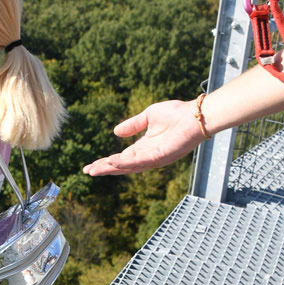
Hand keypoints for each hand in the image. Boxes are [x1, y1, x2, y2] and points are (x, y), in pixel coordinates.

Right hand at [83, 98, 203, 176]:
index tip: (91, 165)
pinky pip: (140, 162)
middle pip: (122, 166)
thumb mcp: (149, 116)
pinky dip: (125, 163)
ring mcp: (155, 158)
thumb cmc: (177, 113)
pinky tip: (112, 162)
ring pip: (128, 167)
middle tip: (87, 171)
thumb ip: (133, 125)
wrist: (195, 114)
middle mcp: (148, 156)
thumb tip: (115, 132)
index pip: (122, 158)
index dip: (106, 161)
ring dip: (111, 168)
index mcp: (145, 147)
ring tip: (95, 169)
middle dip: (104, 168)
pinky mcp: (161, 156)